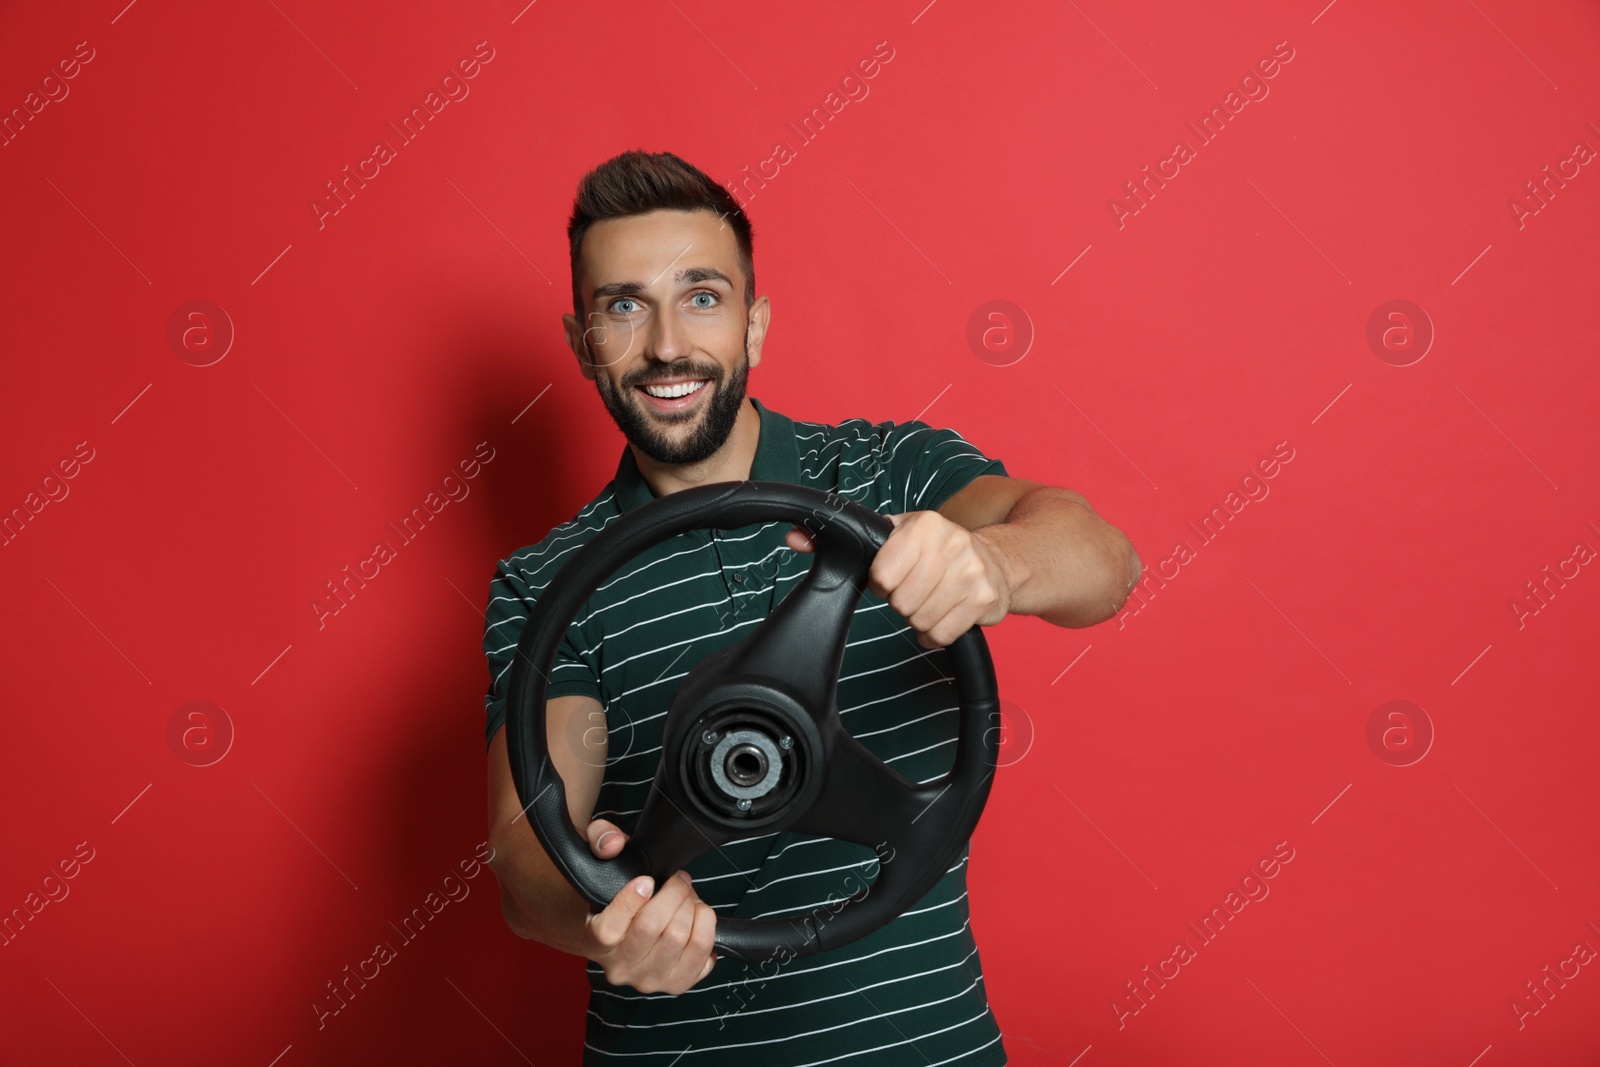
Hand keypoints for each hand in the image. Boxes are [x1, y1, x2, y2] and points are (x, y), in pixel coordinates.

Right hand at [577, 818, 718, 994]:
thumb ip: (599, 839)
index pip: (608, 930)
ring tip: (688, 897)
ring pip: (680, 938)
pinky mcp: (677, 984)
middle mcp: (619, 967)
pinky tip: (697, 918)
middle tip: (677, 880)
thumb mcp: (600, 861)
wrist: (625, 930)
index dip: (630, 900)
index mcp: (593, 941)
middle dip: (673, 892)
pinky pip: (704, 956)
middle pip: (652, 927)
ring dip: (692, 907)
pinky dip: (707, 929)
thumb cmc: (615, 896)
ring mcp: (649, 979)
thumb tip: (613, 843)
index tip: (645, 880)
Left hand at [785, 511, 1011, 648]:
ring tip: (931, 599)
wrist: (996, 560)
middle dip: (902, 603)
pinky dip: (935, 634)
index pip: (882, 575)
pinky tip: (943, 614)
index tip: (892, 577)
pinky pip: (940, 635)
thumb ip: (843, 537)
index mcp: (924, 525)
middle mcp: (951, 544)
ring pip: (920, 621)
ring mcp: (971, 573)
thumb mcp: (893, 534)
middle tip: (915, 589)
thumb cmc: (934, 549)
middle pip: (901, 603)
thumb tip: (794, 539)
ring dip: (919, 619)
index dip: (882, 583)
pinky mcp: (984, 600)